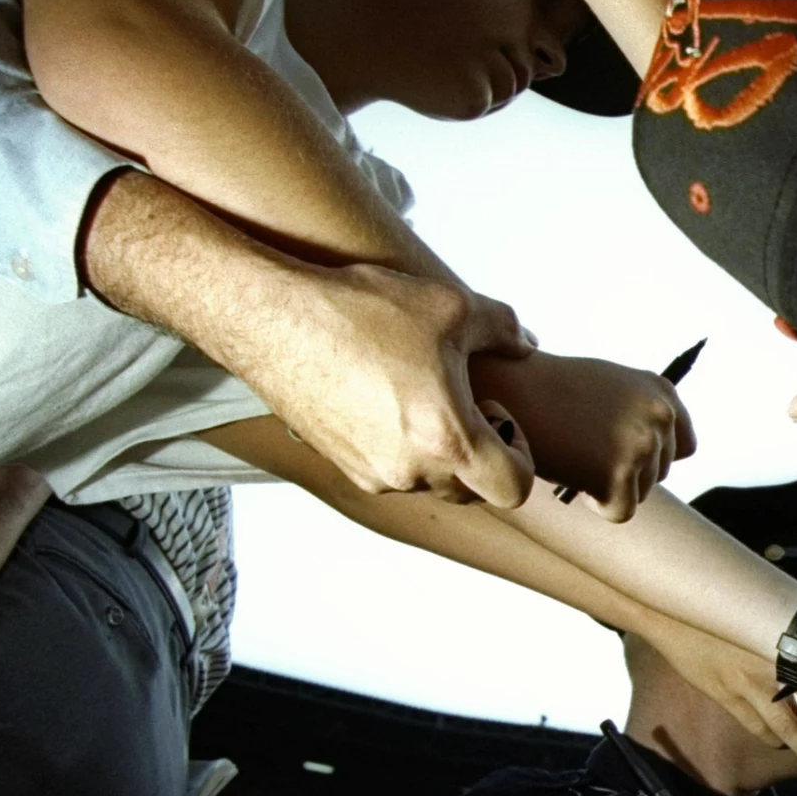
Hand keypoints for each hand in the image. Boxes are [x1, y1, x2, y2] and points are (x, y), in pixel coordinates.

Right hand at [238, 262, 538, 507]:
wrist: (270, 317)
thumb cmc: (359, 311)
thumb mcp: (451, 305)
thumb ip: (504, 329)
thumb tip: (525, 343)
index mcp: (447, 441)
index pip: (515, 488)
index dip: (522, 455)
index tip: (498, 413)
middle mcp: (409, 470)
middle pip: (472, 490)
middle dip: (481, 453)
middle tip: (465, 401)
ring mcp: (371, 472)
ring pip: (429, 481)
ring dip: (440, 450)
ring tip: (423, 393)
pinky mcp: (340, 464)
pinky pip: (391, 470)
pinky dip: (403, 445)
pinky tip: (389, 395)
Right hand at [470, 351, 694, 521]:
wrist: (505, 391)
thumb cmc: (547, 391)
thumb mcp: (607, 389)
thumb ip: (637, 416)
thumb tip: (650, 456)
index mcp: (661, 392)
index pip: (684, 445)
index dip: (650, 456)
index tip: (620, 453)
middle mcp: (660, 416)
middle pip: (659, 473)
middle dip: (622, 470)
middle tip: (581, 447)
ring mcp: (642, 445)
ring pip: (640, 493)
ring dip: (605, 485)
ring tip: (573, 451)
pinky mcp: (618, 474)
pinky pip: (620, 511)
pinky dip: (596, 504)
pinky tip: (572, 472)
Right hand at [631, 614, 796, 771]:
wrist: (677, 609)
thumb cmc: (728, 603)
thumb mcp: (770, 611)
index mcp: (791, 645)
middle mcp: (775, 667)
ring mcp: (749, 685)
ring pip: (787, 729)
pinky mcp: (727, 695)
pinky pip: (757, 726)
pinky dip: (773, 739)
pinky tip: (782, 744)